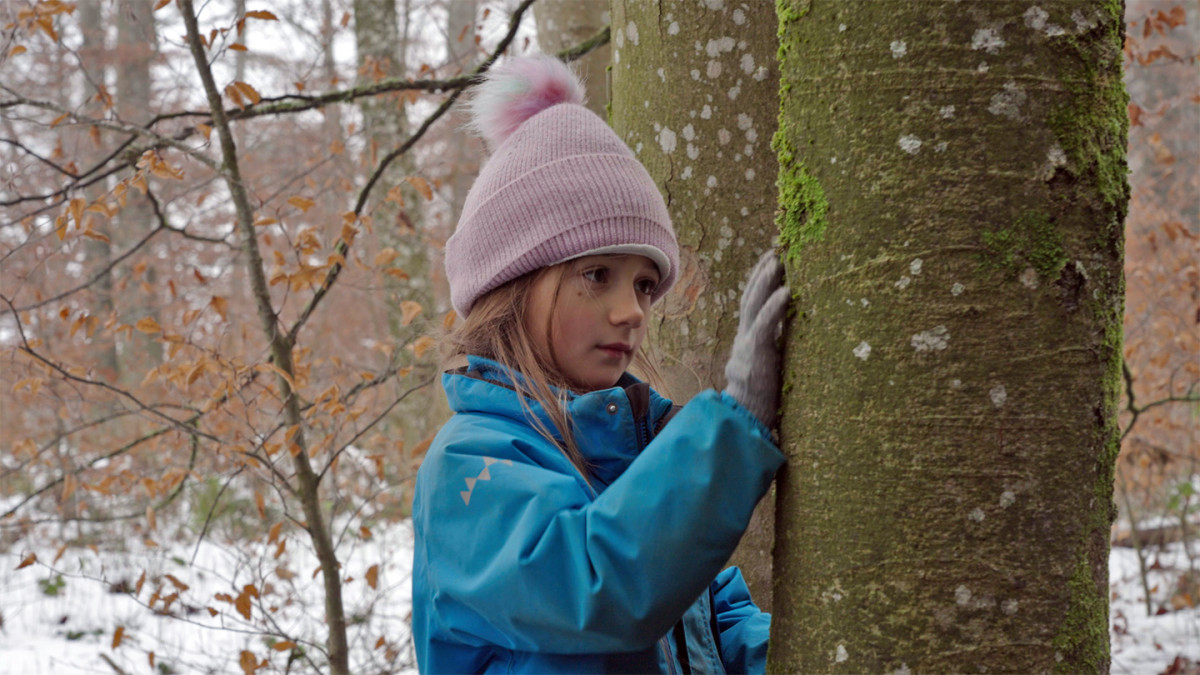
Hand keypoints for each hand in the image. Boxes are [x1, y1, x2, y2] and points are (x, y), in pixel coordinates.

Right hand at [723, 251, 789, 427]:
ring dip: (765, 281)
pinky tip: (787, 291)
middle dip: (761, 275)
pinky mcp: (756, 356)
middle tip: (774, 253)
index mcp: (746, 342)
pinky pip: (765, 326)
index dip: (758, 284)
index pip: (750, 307)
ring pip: (753, 307)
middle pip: (749, 299)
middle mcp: (743, 340)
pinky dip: (775, 307)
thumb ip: (769, 351)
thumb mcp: (764, 370)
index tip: (769, 263)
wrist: (746, 421)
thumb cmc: (761, 400)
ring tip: (777, 262)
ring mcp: (747, 347)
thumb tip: (784, 335)